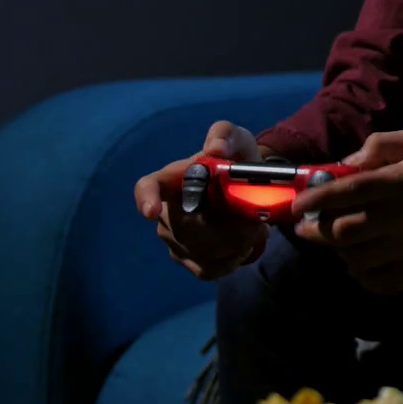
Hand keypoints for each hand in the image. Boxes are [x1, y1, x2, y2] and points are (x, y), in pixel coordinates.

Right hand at [133, 120, 271, 280]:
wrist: (250, 189)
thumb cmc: (236, 160)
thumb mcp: (237, 140)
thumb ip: (225, 135)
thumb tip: (215, 148)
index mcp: (172, 179)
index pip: (147, 188)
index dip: (146, 199)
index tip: (151, 211)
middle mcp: (166, 212)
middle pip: (190, 228)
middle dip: (229, 226)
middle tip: (256, 217)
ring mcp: (175, 239)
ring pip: (204, 251)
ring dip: (238, 241)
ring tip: (254, 224)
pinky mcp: (190, 260)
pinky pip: (212, 267)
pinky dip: (235, 257)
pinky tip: (245, 241)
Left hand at [290, 128, 402, 294]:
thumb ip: (379, 144)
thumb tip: (346, 163)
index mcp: (399, 183)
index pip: (346, 193)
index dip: (315, 200)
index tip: (297, 205)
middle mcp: (401, 218)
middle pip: (343, 232)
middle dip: (319, 229)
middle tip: (312, 224)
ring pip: (355, 258)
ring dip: (340, 250)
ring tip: (342, 237)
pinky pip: (377, 281)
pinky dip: (361, 274)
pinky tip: (363, 258)